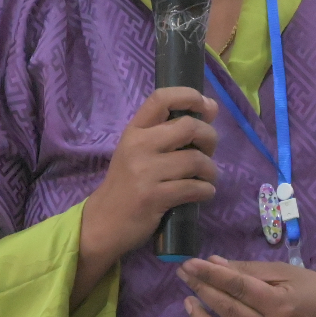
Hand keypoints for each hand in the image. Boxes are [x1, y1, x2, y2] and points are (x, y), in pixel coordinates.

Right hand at [79, 87, 218, 284]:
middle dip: (209, 138)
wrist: (105, 220)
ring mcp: (145, 171)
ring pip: (196, 160)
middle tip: (207, 152)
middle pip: (189, 126)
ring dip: (210, 171)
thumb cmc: (128, 183)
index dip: (189, 96)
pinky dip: (206, 191)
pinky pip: (195, 188)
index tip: (206, 106)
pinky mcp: (154, 197)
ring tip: (205, 178)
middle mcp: (138, 146)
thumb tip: (210, 107)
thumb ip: (170, 131)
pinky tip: (200, 193)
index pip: (160, 98)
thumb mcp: (140, 151)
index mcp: (134, 130)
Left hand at [182, 257, 315, 316]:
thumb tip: (213, 262)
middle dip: (201, 289)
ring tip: (189, 302)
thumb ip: (248, 269)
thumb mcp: (286, 273)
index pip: (235, 287)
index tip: (189, 263)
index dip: (209, 273)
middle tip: (184, 274)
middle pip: (227, 309)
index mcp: (281, 305)